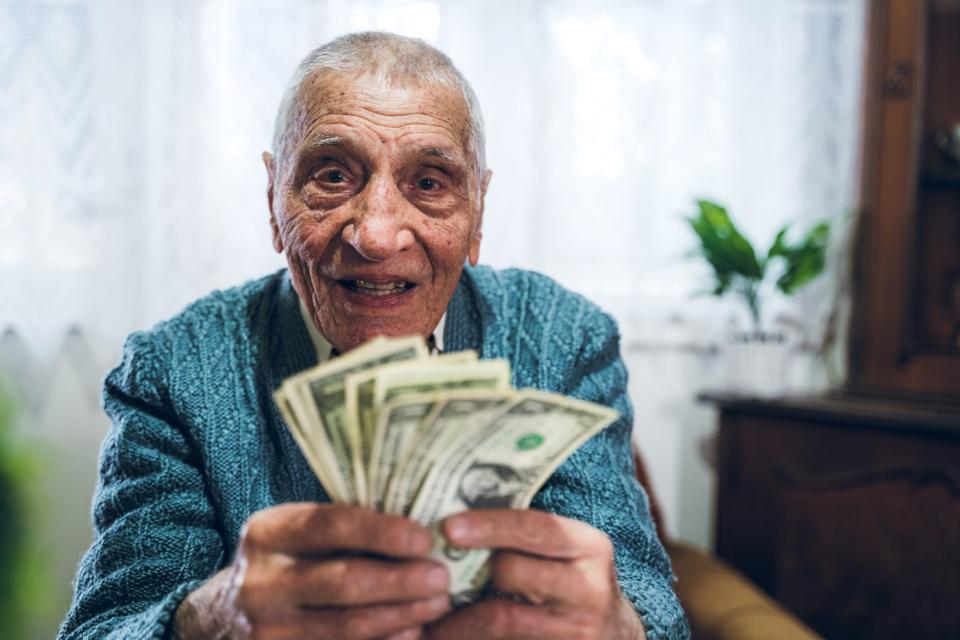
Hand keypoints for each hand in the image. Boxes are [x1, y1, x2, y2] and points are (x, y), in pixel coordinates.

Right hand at [173, 503, 450, 639]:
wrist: (221, 618)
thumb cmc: (284, 563)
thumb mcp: (295, 534)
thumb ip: (343, 527)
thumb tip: (421, 520)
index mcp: (270, 532)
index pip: (331, 525)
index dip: (382, 532)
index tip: (425, 539)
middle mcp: (262, 580)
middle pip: (344, 580)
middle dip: (401, 580)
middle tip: (442, 577)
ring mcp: (268, 628)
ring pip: (347, 626)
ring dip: (402, 615)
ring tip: (438, 603)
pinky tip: (412, 633)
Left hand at [423, 510, 645, 639]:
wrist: (615, 638)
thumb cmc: (572, 586)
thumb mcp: (566, 555)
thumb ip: (523, 539)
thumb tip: (452, 523)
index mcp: (589, 546)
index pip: (533, 527)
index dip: (488, 525)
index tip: (448, 526)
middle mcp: (590, 588)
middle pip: (510, 571)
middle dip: (466, 573)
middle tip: (427, 574)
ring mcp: (579, 630)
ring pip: (501, 618)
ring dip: (457, 619)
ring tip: (428, 617)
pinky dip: (470, 638)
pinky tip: (448, 635)